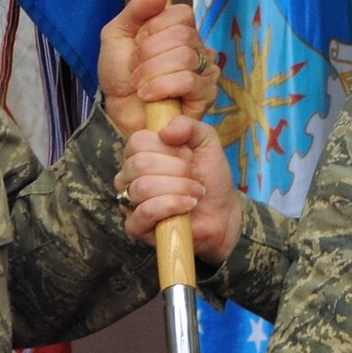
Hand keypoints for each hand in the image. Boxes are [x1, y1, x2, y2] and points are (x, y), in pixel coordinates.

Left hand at [99, 0, 219, 135]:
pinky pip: (189, 81)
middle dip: (149, 53)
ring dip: (151, 72)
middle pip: (183, 35)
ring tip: (139, 85)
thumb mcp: (116, 34)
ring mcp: (205, 72)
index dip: (154, 28)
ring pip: (185, 58)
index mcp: (180, 29)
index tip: (137, 45)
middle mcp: (197, 48)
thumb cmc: (119, 74)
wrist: (116, 110)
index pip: (183, 13)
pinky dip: (161, 87)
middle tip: (135, 69)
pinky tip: (149, 96)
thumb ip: (135, 10)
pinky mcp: (205, 96)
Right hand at [116, 116, 244, 263]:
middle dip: (178, 169)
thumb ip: (188, 126)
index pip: (138, 141)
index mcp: (140, 152)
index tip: (190, 156)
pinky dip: (171, 205)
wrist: (222, 212)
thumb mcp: (206, 141)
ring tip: (195, 192)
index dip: (169, 148)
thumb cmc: (209, 177)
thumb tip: (165, 130)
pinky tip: (188, 205)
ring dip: (178, 188)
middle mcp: (129, 175)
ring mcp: (129, 202)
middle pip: (140, 164)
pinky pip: (145, 212)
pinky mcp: (136, 226)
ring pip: (143, 187)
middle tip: (196, 176)